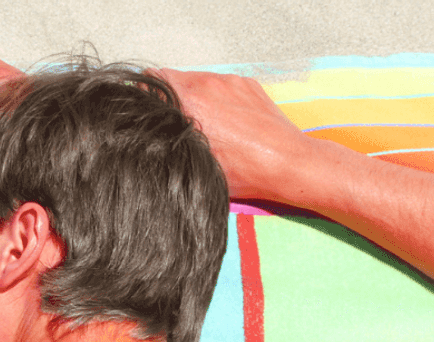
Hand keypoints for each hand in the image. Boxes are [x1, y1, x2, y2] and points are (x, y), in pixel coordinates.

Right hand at [157, 68, 312, 202]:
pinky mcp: (247, 84)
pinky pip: (221, 84)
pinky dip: (217, 98)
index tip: (149, 112)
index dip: (145, 97)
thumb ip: (170, 141)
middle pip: (173, 78)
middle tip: (176, 123)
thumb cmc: (245, 172)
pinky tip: (226, 122)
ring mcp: (230, 81)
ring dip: (194, 97)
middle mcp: (209, 84)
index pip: (152, 82)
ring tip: (205, 125)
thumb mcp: (195, 163)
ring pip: (198, 81)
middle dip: (170, 98)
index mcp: (190, 102)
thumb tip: (155, 135)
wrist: (287, 164)